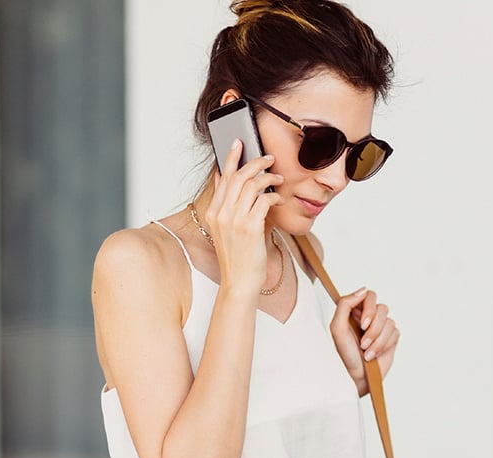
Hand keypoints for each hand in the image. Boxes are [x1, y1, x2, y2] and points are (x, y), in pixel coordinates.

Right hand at [202, 139, 284, 295]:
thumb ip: (224, 202)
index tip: (238, 142)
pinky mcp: (250, 227)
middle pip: (239, 177)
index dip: (231, 157)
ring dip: (268, 178)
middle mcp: (221, 214)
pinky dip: (274, 196)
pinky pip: (264, 200)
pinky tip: (279, 199)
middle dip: (256, 163)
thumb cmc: (237, 256)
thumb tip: (220, 178)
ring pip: (252, 185)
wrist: (239, 281)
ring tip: (278, 179)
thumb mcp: (224, 228)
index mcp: (214, 212)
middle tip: (269, 158)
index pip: (222, 177)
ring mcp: (235, 220)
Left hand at [330, 287, 399, 394]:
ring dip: (377, 340)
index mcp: (355, 311)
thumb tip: (362, 290)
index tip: (362, 324)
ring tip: (366, 352)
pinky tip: (374, 355)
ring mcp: (381, 326)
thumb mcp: (337, 328)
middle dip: (374, 327)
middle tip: (363, 342)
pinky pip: (394, 333)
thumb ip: (345, 305)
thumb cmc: (344, 354)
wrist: (356, 376)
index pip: (369, 296)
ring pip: (389, 321)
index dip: (369, 308)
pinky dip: (383, 345)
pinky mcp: (391, 337)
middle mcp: (369, 316)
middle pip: (382, 307)